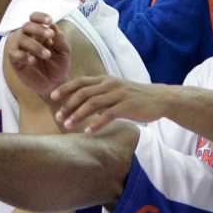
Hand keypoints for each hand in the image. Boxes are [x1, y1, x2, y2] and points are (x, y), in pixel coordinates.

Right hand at [6, 13, 71, 97]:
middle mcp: (28, 38)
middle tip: (50, 35)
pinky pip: (13, 54)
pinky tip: (33, 61)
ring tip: (47, 55)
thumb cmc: (59, 65)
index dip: (40, 17)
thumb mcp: (64, 52)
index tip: (49, 20)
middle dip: (38, 28)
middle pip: (26, 26)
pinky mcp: (15, 62)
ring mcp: (21, 49)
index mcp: (39, 33)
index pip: (34, 19)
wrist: (55, 84)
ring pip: (21, 39)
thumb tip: (53, 25)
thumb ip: (59, 40)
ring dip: (34, 45)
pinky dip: (22, 56)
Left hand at [50, 76, 167, 133]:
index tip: (52, 97)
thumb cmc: (134, 96)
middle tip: (58, 117)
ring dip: (78, 115)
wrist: (159, 98)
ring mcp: (119, 95)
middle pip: (83, 93)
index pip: (80, 81)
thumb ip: (98, 94)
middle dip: (68, 105)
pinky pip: (108, 115)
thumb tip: (79, 103)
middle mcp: (110, 84)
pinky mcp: (127, 106)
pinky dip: (96, 124)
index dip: (65, 88)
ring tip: (67, 125)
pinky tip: (88, 132)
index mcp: (105, 80)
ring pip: (92, 103)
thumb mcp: (114, 90)